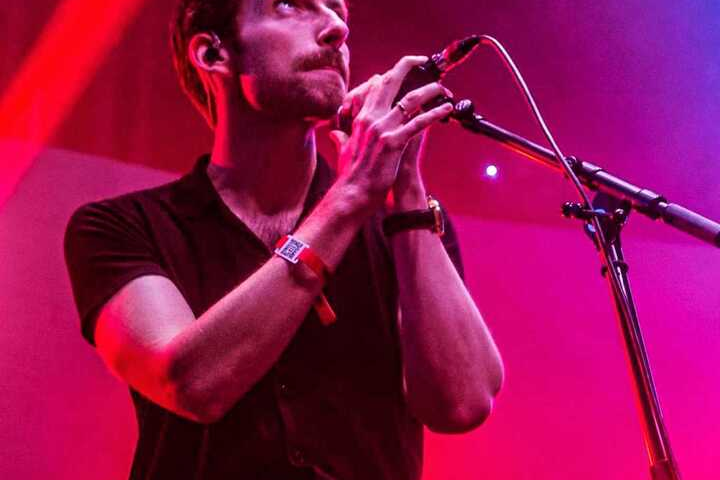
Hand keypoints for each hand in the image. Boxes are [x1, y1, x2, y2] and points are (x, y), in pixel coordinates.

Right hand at [329, 56, 452, 215]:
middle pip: (390, 82)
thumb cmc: (350, 175)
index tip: (403, 71)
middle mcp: (371, 119)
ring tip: (443, 88)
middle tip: (423, 60)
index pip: (375, 87)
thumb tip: (334, 133)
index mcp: (361, 118)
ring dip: (429, 90)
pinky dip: (435, 114)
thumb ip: (341, 138)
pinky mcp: (394, 143)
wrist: (353, 194)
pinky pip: (418, 123)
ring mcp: (383, 130)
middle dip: (408, 66)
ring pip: (410, 100)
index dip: (390, 75)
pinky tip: (446, 109)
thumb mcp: (344, 151)